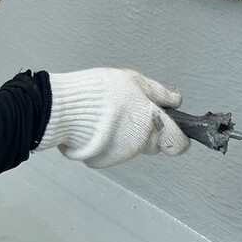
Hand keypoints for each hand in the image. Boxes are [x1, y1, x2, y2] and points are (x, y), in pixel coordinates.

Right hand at [38, 69, 190, 168]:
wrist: (61, 109)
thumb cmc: (96, 92)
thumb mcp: (132, 80)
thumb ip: (159, 93)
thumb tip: (176, 100)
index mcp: (151, 121)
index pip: (179, 143)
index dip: (180, 138)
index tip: (177, 132)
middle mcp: (141, 141)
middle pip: (157, 144)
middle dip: (151, 133)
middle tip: (134, 116)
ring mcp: (124, 154)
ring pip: (137, 148)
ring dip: (131, 137)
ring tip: (113, 119)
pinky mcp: (107, 161)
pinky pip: (117, 153)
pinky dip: (113, 143)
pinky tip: (101, 128)